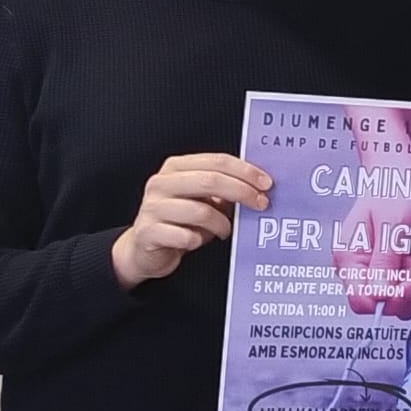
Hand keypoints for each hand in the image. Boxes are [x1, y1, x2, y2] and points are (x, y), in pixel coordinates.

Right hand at [112, 154, 269, 290]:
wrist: (145, 249)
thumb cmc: (180, 221)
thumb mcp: (202, 199)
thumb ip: (223, 188)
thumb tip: (260, 185)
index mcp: (176, 167)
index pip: (217, 161)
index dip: (245, 171)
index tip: (266, 183)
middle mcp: (161, 183)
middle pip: (210, 181)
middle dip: (242, 192)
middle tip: (260, 204)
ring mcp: (152, 207)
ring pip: (200, 211)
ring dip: (221, 224)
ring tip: (226, 230)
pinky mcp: (148, 232)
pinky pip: (184, 236)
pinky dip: (198, 240)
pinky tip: (199, 241)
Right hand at [332, 194, 410, 319]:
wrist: (399, 169)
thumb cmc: (395, 187)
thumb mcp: (394, 223)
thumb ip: (385, 260)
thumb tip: (378, 296)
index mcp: (348, 257)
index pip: (360, 300)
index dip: (387, 300)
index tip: (410, 282)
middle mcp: (356, 267)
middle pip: (378, 304)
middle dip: (403, 293)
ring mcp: (371, 268)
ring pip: (392, 300)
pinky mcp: (387, 266)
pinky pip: (400, 289)